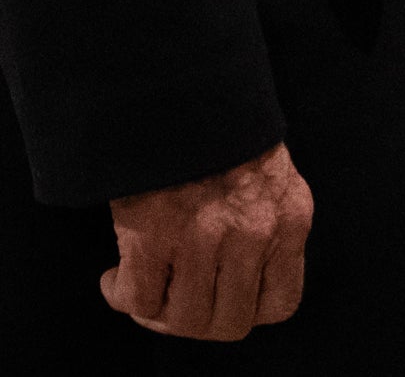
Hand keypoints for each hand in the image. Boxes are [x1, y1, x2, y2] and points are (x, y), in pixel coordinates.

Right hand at [103, 144, 309, 340]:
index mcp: (288, 218)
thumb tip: (236, 278)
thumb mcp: (268, 173)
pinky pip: (140, 300)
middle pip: (229, 323)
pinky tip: (116, 279)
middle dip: (197, 321)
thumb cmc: (217, 125)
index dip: (244, 310)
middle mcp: (253, 233)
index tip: (219, 297)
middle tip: (173, 303)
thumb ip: (265, 224)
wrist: (176, 79)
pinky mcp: (153, 233)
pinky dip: (122, 297)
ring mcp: (204, 237)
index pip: (280, 304)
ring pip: (184, 319)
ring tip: (143, 290)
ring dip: (158, 314)